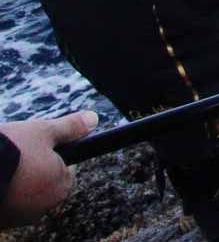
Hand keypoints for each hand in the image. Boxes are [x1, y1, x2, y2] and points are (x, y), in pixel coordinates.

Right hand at [0, 110, 96, 226]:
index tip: (35, 148)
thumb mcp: (43, 131)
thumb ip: (70, 128)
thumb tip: (93, 119)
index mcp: (60, 187)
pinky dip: (1, 191)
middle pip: (42, 184)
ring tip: (1, 163)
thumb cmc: (10, 151)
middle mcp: (41, 209)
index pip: (64, 171)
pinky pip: (5, 202)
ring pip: (22, 195)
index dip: (50, 156)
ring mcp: (18, 217)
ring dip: (14, 182)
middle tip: (15, 155)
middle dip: (31, 170)